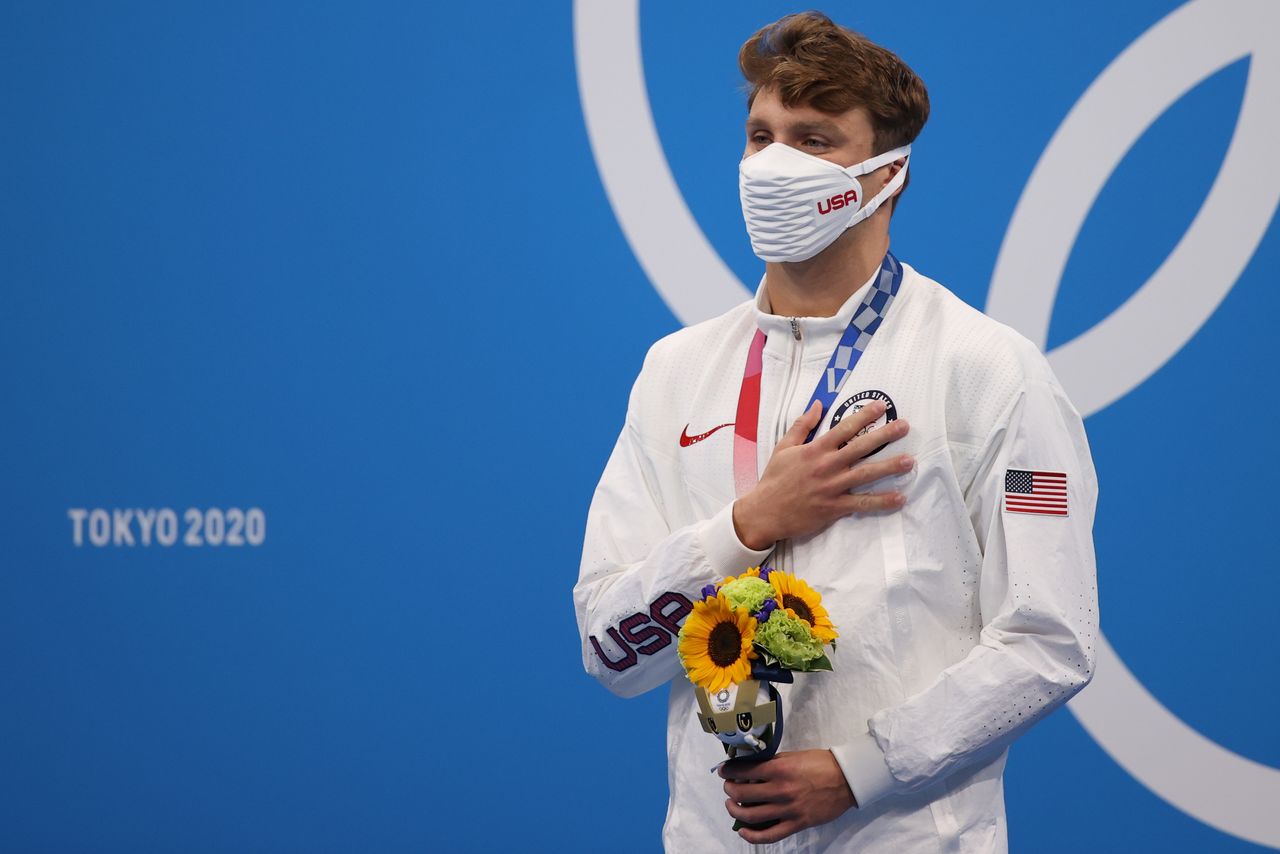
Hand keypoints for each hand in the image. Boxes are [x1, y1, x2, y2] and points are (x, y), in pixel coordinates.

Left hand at [719, 749, 857, 843]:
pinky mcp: (796, 824)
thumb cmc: (820, 764)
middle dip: (729, 789)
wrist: (846, 779)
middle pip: (743, 793)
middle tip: (728, 786)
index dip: (729, 770)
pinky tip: (743, 830)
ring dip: (735, 810)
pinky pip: (770, 835)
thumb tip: (750, 768)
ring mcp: (788, 809)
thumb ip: (771, 763)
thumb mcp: (792, 756)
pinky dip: (752, 835)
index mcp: (779, 769)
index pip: (744, 770)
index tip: (723, 770)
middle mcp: (780, 790)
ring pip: (751, 815)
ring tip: (731, 804)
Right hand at [733, 399, 911, 549]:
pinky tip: (899, 498)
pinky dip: (881, 502)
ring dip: (889, 467)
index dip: (864, 416)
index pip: (844, 428)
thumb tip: (818, 405)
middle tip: (905, 426)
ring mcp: (832, 487)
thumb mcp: (783, 447)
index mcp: (815, 449)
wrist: (764, 512)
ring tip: (910, 461)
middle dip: (884, 435)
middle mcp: (827, 466)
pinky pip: (862, 504)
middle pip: (861, 447)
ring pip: (866, 474)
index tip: (881, 406)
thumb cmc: (774, 479)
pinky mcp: (834, 507)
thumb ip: (802, 425)